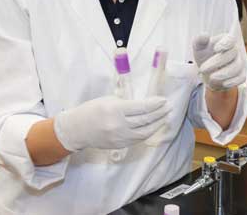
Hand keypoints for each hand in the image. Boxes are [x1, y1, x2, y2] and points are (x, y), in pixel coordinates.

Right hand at [53, 95, 168, 151]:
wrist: (77, 129)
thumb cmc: (91, 110)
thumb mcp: (108, 100)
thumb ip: (125, 103)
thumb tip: (144, 104)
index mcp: (116, 109)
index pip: (142, 107)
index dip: (155, 104)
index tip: (164, 100)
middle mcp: (119, 124)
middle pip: (146, 120)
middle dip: (159, 113)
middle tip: (168, 107)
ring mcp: (120, 137)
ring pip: (145, 132)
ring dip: (157, 125)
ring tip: (164, 118)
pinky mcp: (120, 145)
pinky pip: (138, 139)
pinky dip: (147, 132)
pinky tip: (153, 127)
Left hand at [192, 33, 246, 91]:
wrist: (208, 72)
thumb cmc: (204, 55)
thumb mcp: (198, 47)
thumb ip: (199, 40)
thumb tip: (205, 35)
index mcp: (225, 40)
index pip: (230, 39)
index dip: (225, 43)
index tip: (215, 48)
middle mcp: (235, 50)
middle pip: (232, 54)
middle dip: (217, 62)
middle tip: (202, 69)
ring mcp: (239, 63)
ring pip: (237, 67)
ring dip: (224, 73)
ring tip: (211, 77)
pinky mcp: (241, 75)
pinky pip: (241, 78)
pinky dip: (232, 81)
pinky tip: (223, 83)